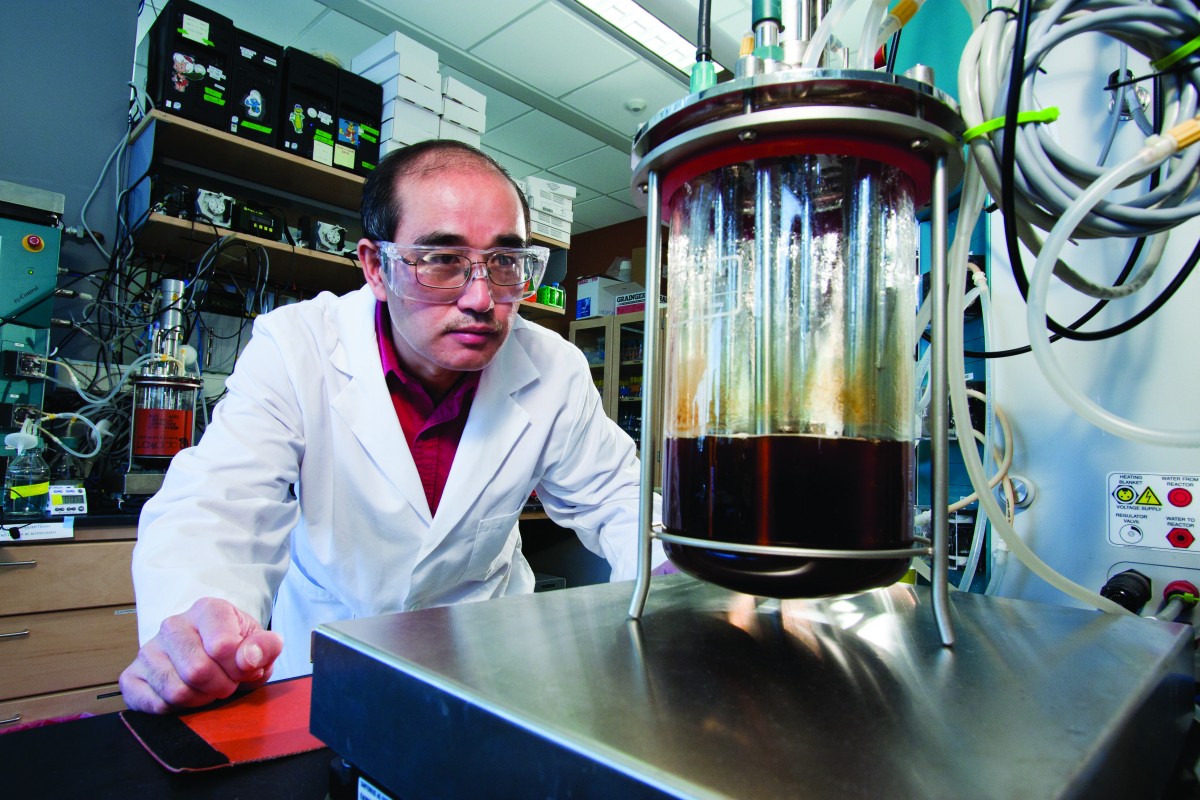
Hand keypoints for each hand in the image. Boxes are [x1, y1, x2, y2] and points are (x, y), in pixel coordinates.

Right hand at [119, 597, 283, 713]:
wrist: (209, 657)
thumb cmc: (236, 650)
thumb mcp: (260, 646)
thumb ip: (265, 648)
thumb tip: (248, 659)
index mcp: (207, 610)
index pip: (222, 646)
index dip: (240, 669)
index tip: (245, 670)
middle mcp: (173, 625)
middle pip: (197, 671)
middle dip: (221, 687)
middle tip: (227, 684)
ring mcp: (148, 651)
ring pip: (175, 691)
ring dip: (200, 699)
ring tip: (208, 689)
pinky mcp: (131, 677)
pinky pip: (155, 705)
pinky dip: (177, 710)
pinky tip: (187, 696)